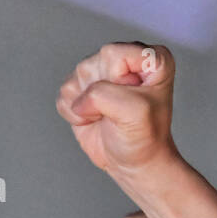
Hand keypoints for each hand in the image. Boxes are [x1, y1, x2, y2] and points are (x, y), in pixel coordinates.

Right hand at [56, 42, 177, 179]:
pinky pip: (64, 94)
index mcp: (152, 58)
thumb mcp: (136, 112)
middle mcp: (125, 59)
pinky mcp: (80, 87)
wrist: (135, 164)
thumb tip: (79, 100)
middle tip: (121, 112)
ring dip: (88, 106)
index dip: (119, 81)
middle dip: (101, 94)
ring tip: (110, 117)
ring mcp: (101, 72)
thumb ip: (104, 94)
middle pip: (93, 63)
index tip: (138, 100)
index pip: (114, 53)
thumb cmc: (145, 138)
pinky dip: (76, 113)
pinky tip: (95, 120)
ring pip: (75, 78)